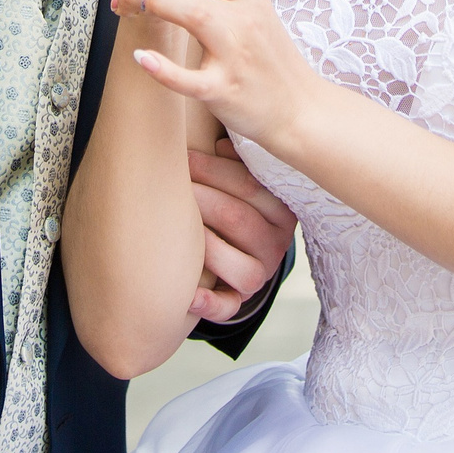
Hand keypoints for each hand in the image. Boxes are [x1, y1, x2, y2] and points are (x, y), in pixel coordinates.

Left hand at [111, 0, 323, 149]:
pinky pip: (189, 78)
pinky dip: (162, 68)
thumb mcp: (252, 16)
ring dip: (148, 5)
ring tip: (122, 11)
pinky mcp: (227, 90)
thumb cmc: (269, 63)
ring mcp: (237, 54)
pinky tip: (140, 59)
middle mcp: (245, 17)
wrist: (301, 110)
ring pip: (191, 13)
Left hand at [187, 136, 294, 321]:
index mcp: (281, 209)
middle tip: (172, 185)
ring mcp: (260, 274)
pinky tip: (188, 294)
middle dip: (201, 198)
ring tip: (176, 229)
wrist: (235, 243)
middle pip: (240, 220)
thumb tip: (222, 145)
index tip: (182, 157)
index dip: (212, 169)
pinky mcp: (238, 299)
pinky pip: (228, 307)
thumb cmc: (230, 195)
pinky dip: (209, 304)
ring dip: (206, 247)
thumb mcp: (241, 174)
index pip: (250, 185)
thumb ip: (237, 158)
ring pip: (241, 267)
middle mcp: (277, 244)